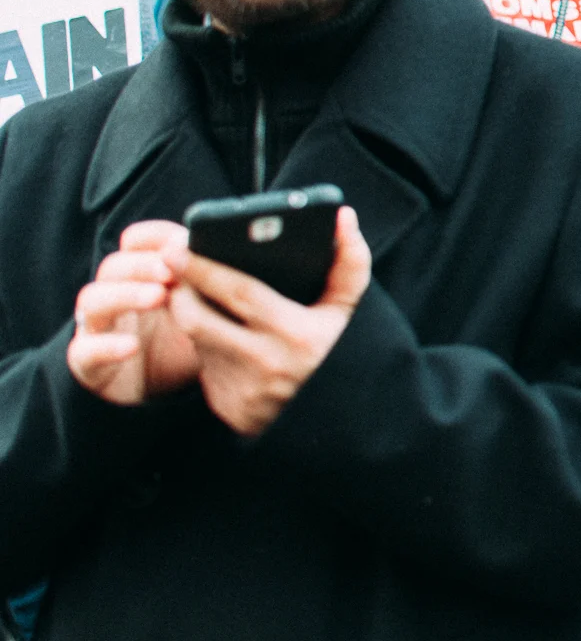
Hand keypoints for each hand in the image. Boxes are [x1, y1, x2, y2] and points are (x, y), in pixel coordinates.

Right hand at [66, 221, 201, 404]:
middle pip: (115, 266)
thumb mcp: (209, 313)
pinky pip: (85, 350)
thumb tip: (253, 258)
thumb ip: (218, 288)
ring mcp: (97, 326)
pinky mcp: (87, 362)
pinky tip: (131, 346)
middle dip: (144, 264)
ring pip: (94, 299)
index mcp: (144, 275)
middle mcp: (115, 294)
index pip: (137, 242)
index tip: (180, 242)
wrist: (164, 394)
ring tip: (158, 296)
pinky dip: (107, 345)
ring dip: (125, 294)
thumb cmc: (191, 342)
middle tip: (172, 270)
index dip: (153, 238)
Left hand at [165, 207, 372, 436]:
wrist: (339, 422)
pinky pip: (205, 368)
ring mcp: (244, 391)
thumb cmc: (342, 353)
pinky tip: (217, 333)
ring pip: (197, 342)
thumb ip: (349, 262)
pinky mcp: (229, 409)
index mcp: (297, 335)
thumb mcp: (348, 310)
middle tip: (172, 265)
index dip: (203, 268)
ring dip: (190, 315)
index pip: (238, 293)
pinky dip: (206, 346)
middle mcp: (266, 365)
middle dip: (179, 288)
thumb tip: (342, 217)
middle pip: (198, 318)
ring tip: (193, 291)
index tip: (177, 247)